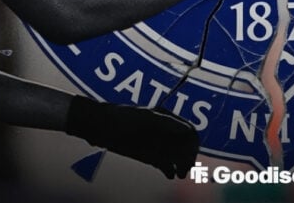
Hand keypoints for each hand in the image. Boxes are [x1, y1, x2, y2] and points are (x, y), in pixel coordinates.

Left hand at [65, 96, 198, 178]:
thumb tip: (187, 130)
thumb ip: (167, 123)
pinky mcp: (149, 156)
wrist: (100, 126)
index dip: (192, 143)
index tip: (190, 154)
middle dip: (189, 157)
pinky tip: (170, 174)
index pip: (189, 131)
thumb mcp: (146, 118)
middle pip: (185, 146)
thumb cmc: (122, 118)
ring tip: (179, 173)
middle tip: (185, 168)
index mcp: (167, 118)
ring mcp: (157, 144)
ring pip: (177, 157)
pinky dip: (170, 170)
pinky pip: (165, 165)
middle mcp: (165, 132)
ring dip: (182, 165)